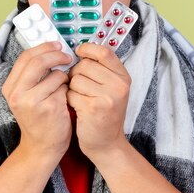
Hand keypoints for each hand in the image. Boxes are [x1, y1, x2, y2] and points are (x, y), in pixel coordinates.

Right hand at [2, 42, 71, 160]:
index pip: (26, 57)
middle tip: (68, 57)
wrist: (42, 147)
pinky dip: (69, 91)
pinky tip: (66, 101)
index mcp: (10, 87)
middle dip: (57, 55)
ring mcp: (32, 101)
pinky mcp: (49, 108)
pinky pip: (64, 88)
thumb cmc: (38, 119)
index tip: (56, 45)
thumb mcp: (26, 96)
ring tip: (64, 88)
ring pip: (55, 75)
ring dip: (65, 78)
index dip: (43, 47)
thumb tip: (50, 49)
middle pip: (38, 61)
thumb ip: (33, 75)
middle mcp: (17, 94)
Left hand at [67, 43, 130, 158]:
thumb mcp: (111, 89)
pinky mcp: (93, 108)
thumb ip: (101, 70)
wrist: (107, 144)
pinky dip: (70, 100)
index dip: (88, 49)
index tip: (78, 52)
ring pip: (75, 79)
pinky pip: (71, 94)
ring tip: (81, 99)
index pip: (104, 52)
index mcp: (123, 77)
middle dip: (76, 74)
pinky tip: (78, 108)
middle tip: (80, 87)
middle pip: (85, 65)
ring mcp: (107, 97)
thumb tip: (80, 49)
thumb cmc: (105, 114)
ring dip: (72, 89)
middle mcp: (118, 85)